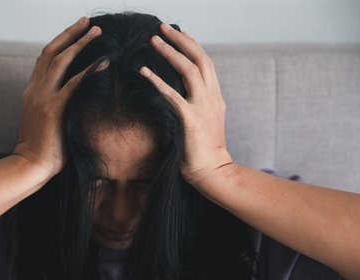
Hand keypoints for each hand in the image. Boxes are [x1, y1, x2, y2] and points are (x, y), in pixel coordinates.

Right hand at [14, 17, 101, 176]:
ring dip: (80, 44)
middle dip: (70, 34)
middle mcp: (34, 89)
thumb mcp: (42, 120)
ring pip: (60, 61)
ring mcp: (42, 98)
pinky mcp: (53, 109)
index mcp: (31, 91)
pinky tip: (104, 62)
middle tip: (87, 22)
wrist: (29, 165)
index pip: (44, 59)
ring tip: (97, 32)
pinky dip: (89, 71)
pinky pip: (73, 85)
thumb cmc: (41, 147)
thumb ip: (53, 104)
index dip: (60, 42)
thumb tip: (74, 97)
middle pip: (51, 51)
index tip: (75, 32)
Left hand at [140, 23, 231, 185]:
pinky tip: (143, 71)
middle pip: (199, 59)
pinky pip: (172, 94)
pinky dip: (157, 80)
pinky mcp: (191, 119)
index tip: (180, 33)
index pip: (206, 63)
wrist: (214, 172)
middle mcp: (212, 97)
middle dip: (181, 40)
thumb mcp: (207, 122)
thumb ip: (199, 105)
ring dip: (170, 52)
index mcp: (216, 97)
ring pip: (189, 70)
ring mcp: (203, 107)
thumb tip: (183, 95)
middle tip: (163, 27)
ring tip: (153, 40)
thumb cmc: (205, 151)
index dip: (193, 45)